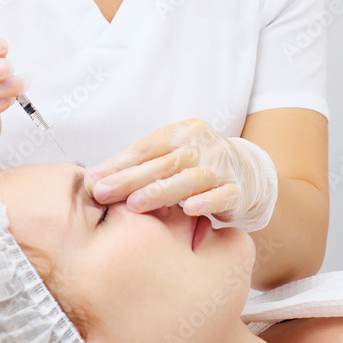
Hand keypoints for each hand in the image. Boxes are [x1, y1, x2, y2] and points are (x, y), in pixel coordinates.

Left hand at [83, 118, 277, 231]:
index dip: (118, 164)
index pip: (145, 148)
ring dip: (161, 192)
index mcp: (182, 133)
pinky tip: (189, 210)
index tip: (92, 180)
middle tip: (103, 193)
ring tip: (135, 204)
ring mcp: (222, 166)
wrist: (250, 174)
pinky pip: (223, 195)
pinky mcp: (239, 190)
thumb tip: (96, 180)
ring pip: (189, 179)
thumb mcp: (172, 158)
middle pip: (162, 162)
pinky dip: (206, 202)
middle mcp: (203, 145)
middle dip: (130, 179)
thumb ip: (142, 167)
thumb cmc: (198, 167)